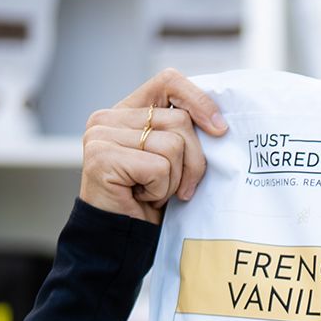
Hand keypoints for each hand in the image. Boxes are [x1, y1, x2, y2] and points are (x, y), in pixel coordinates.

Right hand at [79, 69, 228, 223]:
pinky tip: (142, 198)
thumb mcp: (171, 160)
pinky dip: (161, 190)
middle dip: (192, 160)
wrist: (120, 239)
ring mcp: (100, 136)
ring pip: (172, 145)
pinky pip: (159, 167)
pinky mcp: (101, 158)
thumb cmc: (149, 201)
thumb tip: (220, 123)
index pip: (169, 81)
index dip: (199, 100)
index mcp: (125, 111)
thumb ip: (183, 133)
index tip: (220, 128)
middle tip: (179, 187)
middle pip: (179, 120)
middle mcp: (107, 118)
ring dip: (174, 179)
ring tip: (154, 192)